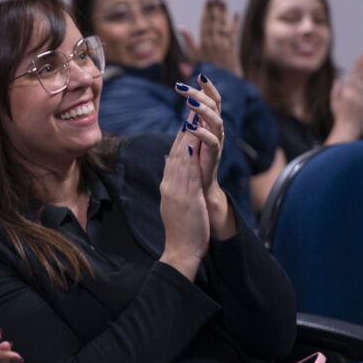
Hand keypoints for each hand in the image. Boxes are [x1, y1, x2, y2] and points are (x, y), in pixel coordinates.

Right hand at [158, 125, 209, 279]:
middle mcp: (169, 186)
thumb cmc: (181, 230)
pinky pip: (188, 174)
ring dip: (187, 139)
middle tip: (190, 111)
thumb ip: (172, 182)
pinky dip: (191, 158)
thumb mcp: (174, 203)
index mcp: (167, 186)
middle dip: (183, 132)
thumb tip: (169, 163)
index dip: (181, 138)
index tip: (188, 120)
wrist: (180, 251)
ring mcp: (176, 191)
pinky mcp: (186, 198)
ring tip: (192, 119)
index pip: (174, 157)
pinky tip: (195, 144)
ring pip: (181, 160)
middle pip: (176, 154)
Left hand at [174, 75, 223, 197]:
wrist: (200, 186)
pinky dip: (200, 132)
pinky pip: (212, 141)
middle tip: (181, 87)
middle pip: (213, 106)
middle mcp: (217, 130)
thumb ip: (193, 119)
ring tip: (187, 102)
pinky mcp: (214, 155)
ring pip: (216, 120)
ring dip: (202, 110)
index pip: (213, 100)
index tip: (198, 75)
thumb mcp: (193, 136)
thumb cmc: (195, 160)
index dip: (208, 87)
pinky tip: (188, 125)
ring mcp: (217, 142)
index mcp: (211, 123)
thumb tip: (190, 100)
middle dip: (198, 94)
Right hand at [179, 0, 240, 75]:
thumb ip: (187, 41)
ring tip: (224, 1)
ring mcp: (224, 46)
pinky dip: (235, 24)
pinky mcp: (233, 48)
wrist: (217, 83)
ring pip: (224, 25)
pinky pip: (234, 33)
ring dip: (224, 12)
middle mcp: (214, 43)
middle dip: (215, 8)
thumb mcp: (191, 57)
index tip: (207, 0)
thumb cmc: (202, 70)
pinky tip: (236, 14)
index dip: (206, 11)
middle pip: (215, 22)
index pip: (205, 24)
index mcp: (202, 44)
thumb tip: (181, 27)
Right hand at [328, 52, 362, 143]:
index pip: (352, 76)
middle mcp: (351, 93)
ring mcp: (356, 96)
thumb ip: (335, 92)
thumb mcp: (335, 104)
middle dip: (361, 64)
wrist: (347, 128)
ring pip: (361, 79)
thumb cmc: (341, 118)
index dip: (357, 66)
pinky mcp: (361, 100)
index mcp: (346, 93)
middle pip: (357, 75)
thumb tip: (336, 81)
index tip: (361, 57)